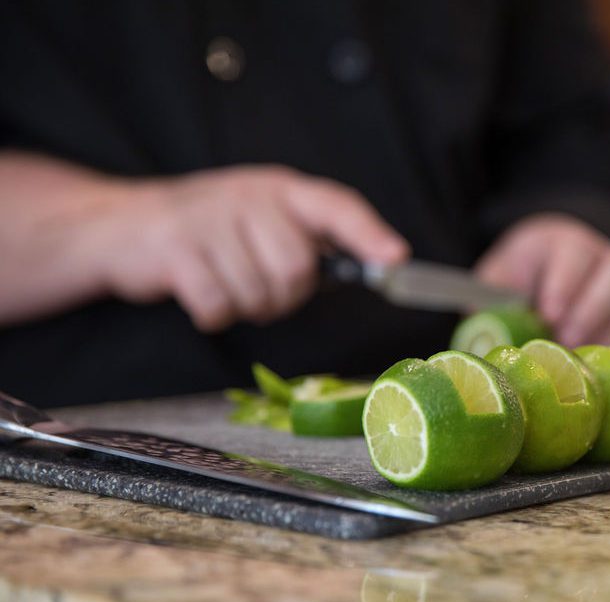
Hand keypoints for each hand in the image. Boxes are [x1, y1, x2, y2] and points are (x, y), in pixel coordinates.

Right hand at [87, 165, 407, 330]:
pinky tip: (201, 296)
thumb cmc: (210, 230)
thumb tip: (379, 265)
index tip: (397, 261)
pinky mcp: (175, 249)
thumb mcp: (261, 218)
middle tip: (260, 287)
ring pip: (258, 293)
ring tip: (226, 285)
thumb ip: (310, 237)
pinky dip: (214, 314)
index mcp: (279, 189)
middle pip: (297, 268)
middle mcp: (248, 196)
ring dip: (247, 307)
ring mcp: (209, 220)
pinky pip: (218, 305)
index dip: (369, 234)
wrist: (122, 225)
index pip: (335, 205)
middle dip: (285, 295)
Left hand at [476, 214, 609, 345]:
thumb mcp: (496, 285)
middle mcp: (600, 258)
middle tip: (566, 339)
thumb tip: (483, 334)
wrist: (543, 286)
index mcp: (560, 242)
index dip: (563, 283)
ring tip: (581, 354)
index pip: (572, 252)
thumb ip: (490, 303)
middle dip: (591, 308)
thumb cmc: (516, 286)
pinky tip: (598, 364)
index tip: (549, 314)